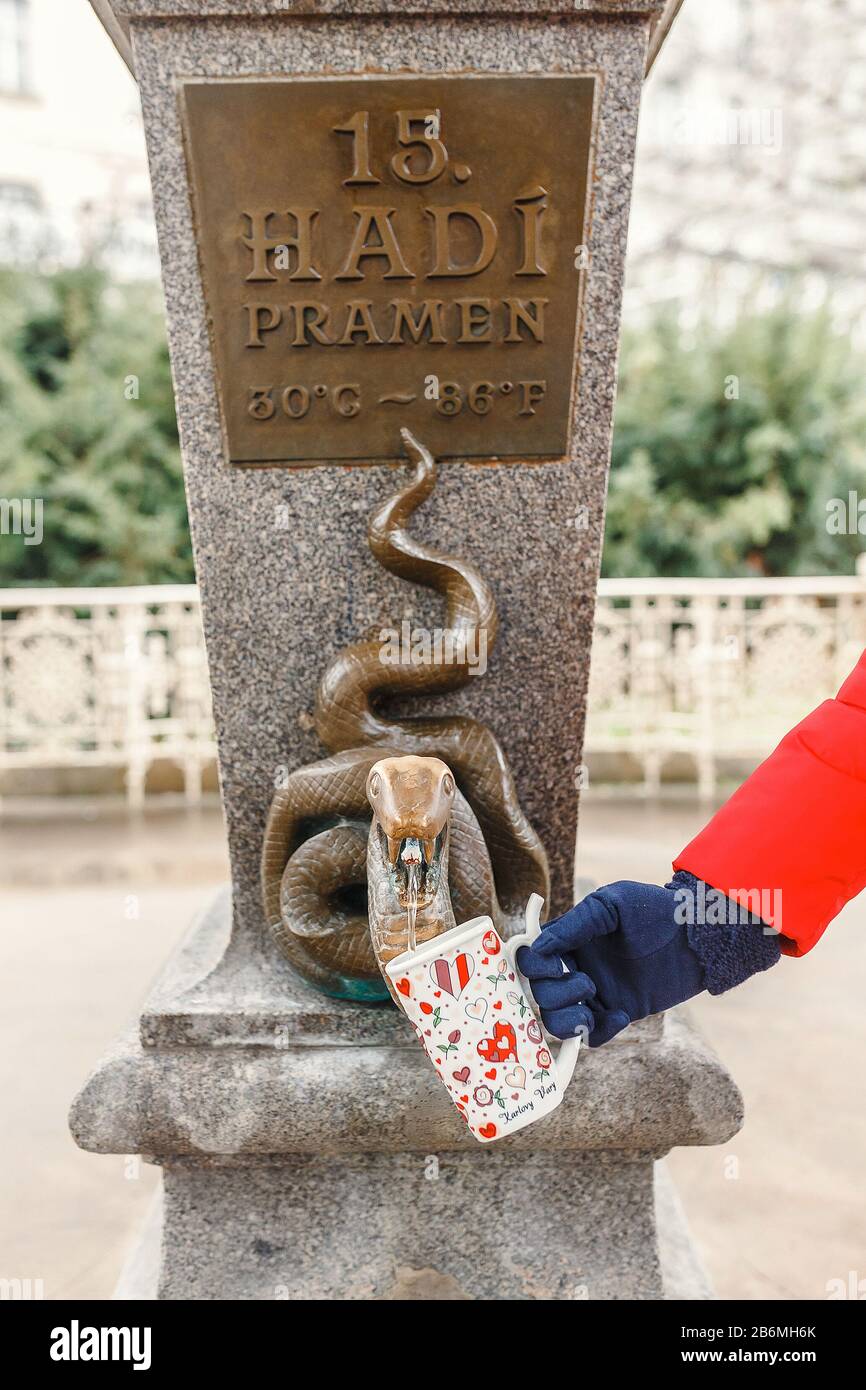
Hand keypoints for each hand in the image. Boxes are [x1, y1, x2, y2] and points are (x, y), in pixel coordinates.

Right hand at [516, 872, 779, 1046]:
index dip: (533, 966)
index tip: (554, 964)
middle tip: (588, 983)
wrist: (695, 936)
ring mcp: (595, 994)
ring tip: (593, 1005)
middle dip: (556, 993)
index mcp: (568, 939)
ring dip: (567, 1018)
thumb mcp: (610, 906)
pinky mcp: (618, 1013)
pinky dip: (599, 1032)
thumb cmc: (652, 910)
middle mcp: (575, 967)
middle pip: (540, 994)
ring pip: (558, 1021)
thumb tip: (538, 946)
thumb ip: (573, 925)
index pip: (530, 959)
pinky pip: (593, 1037)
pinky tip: (621, 1016)